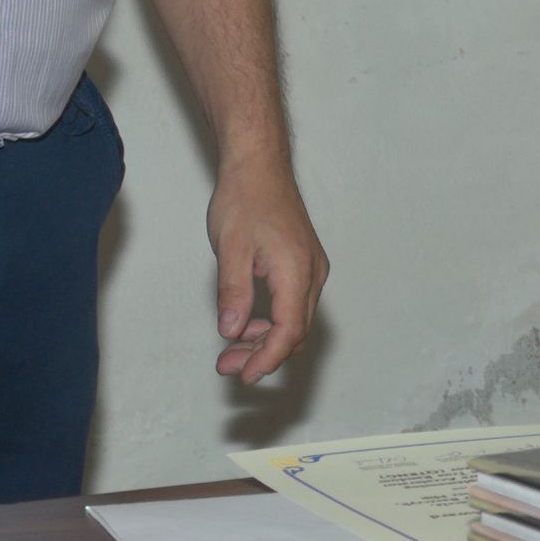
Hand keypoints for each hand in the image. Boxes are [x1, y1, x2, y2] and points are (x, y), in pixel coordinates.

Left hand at [209, 155, 328, 386]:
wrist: (259, 165)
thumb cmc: (245, 199)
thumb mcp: (230, 248)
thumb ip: (233, 292)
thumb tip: (232, 330)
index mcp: (297, 271)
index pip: (289, 330)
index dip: (268, 358)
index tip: (245, 375)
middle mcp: (312, 273)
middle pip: (295, 331)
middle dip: (262, 354)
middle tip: (227, 366)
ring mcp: (311, 268)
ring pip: (294, 319)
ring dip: (266, 339)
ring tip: (231, 350)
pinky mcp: (303, 264)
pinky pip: (293, 304)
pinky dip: (271, 321)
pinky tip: (246, 323)